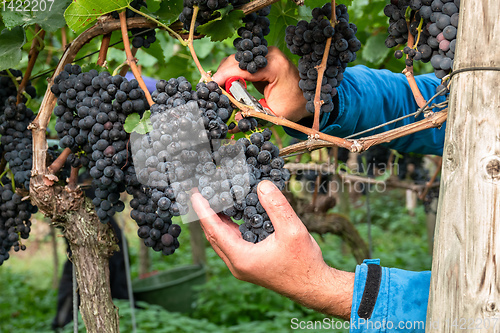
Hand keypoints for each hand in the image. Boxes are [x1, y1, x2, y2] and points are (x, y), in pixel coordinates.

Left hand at [191, 180, 353, 318]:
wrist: (315, 286)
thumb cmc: (304, 263)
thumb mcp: (293, 230)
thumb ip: (276, 206)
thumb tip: (262, 184)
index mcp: (241, 257)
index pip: (214, 229)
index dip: (203, 209)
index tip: (194, 193)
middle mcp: (237, 264)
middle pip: (213, 235)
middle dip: (206, 213)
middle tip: (202, 191)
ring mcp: (242, 266)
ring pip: (222, 239)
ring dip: (217, 220)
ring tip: (215, 199)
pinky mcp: (249, 264)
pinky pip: (232, 243)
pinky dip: (229, 227)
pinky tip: (235, 213)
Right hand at [212, 47, 309, 122]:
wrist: (307, 97)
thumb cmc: (293, 105)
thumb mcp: (273, 114)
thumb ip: (252, 115)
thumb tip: (232, 122)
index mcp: (275, 66)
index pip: (243, 68)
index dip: (224, 77)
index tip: (211, 86)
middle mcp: (269, 54)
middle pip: (237, 60)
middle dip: (222, 75)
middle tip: (212, 90)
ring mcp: (265, 53)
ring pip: (237, 60)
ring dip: (226, 74)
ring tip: (219, 90)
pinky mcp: (262, 57)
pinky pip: (242, 63)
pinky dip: (233, 72)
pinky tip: (228, 85)